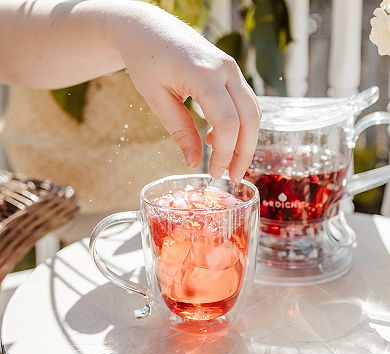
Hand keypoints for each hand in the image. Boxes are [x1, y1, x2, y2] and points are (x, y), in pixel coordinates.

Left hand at [107, 2, 260, 181]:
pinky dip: (238, 124)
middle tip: (232, 177)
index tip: (214, 174)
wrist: (147, 28)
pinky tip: (217, 139)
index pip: (227, 123)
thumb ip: (180, 131)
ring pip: (252, 110)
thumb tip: (194, 163)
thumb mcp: (157, 99)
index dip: (224, 153)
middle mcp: (225, 69)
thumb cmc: (146, 60)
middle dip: (244, 152)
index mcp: (204, 75)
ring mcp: (231, 68)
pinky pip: (243, 102)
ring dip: (245, 140)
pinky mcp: (229, 71)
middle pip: (250, 118)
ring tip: (228, 163)